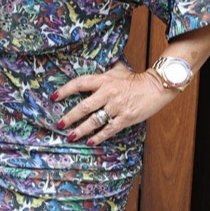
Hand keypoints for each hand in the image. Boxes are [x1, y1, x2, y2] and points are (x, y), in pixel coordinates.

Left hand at [53, 60, 177, 145]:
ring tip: (70, 137)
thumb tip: (92, 69)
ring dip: (81, 130)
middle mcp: (108, 93)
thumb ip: (103, 72)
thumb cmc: (135, 79)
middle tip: (59, 124)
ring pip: (94, 120)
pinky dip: (98, 137)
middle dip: (69, 117)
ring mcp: (117, 107)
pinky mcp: (126, 118)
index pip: (79, 84)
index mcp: (103, 80)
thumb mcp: (117, 70)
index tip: (53, 97)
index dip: (65, 90)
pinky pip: (109, 129)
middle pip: (84, 106)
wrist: (156, 87)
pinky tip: (89, 142)